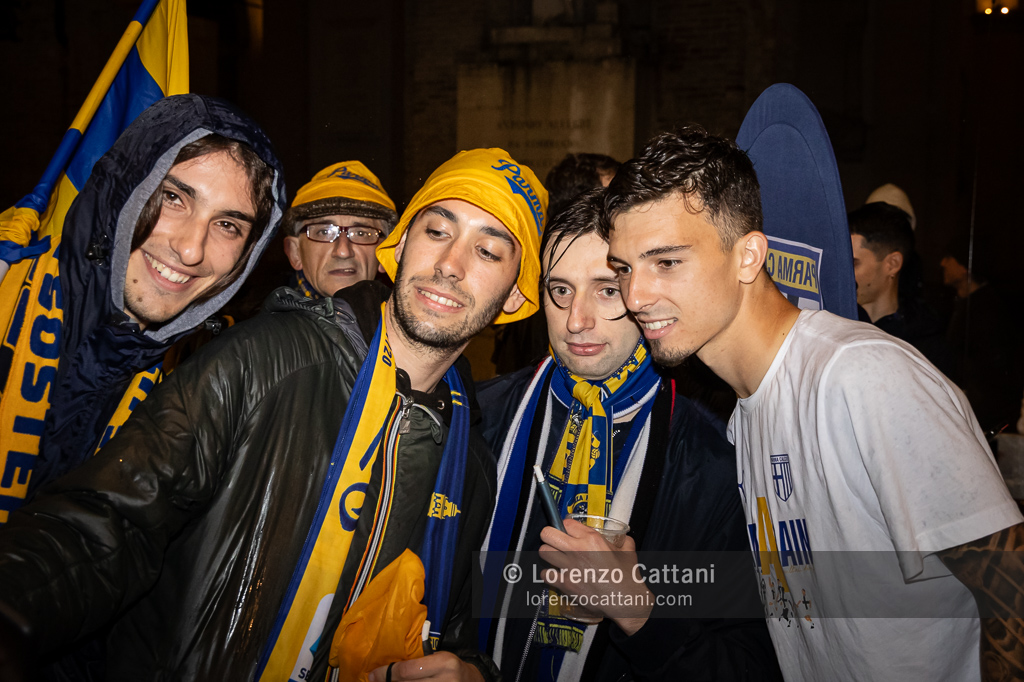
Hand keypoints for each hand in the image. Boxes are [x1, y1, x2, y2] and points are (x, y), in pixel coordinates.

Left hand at [368, 651, 483, 681]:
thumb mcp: (437, 658)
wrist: (471, 681)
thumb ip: (416, 664)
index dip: (386, 674)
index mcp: (443, 663)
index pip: (406, 671)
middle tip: (376, 681)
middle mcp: (445, 680)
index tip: (372, 675)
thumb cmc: (450, 667)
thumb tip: (386, 671)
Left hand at [539, 518, 653, 634]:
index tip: (568, 532)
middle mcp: (577, 550)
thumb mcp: (628, 550)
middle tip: (555, 541)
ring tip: (556, 557)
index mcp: (592, 539)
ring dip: (548, 553)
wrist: (625, 601)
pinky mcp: (565, 584)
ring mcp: (569, 568)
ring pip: (543, 551)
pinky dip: (549, 574)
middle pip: (547, 533)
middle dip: (550, 535)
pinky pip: (546, 574)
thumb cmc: (627, 576)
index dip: (566, 527)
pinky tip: (557, 574)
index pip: (566, 523)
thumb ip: (621, 540)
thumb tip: (619, 538)